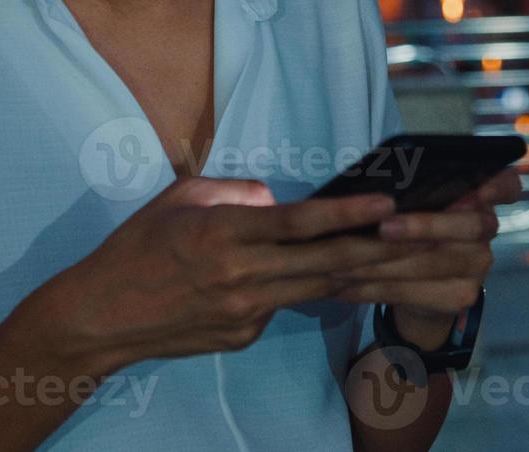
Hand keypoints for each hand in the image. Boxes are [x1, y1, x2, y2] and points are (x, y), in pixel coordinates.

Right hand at [25, 176, 418, 374]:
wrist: (100, 318)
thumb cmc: (135, 248)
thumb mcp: (180, 198)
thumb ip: (233, 193)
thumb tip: (272, 198)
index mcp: (223, 235)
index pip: (297, 223)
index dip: (345, 215)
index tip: (387, 205)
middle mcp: (240, 277)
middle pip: (324, 263)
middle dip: (380, 251)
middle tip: (428, 239)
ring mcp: (244, 312)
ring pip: (317, 289)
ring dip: (366, 276)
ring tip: (410, 262)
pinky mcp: (243, 335)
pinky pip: (285, 304)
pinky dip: (308, 288)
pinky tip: (332, 276)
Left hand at [331, 168, 523, 348]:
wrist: (420, 287)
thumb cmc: (411, 226)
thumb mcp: (414, 202)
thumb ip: (411, 190)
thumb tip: (373, 180)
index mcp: (482, 196)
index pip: (506, 185)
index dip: (497, 184)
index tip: (479, 186)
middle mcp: (488, 229)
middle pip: (470, 225)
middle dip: (424, 225)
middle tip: (384, 227)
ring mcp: (479, 265)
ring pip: (436, 261)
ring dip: (386, 261)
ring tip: (344, 260)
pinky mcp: (462, 296)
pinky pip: (416, 292)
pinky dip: (376, 289)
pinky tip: (344, 285)